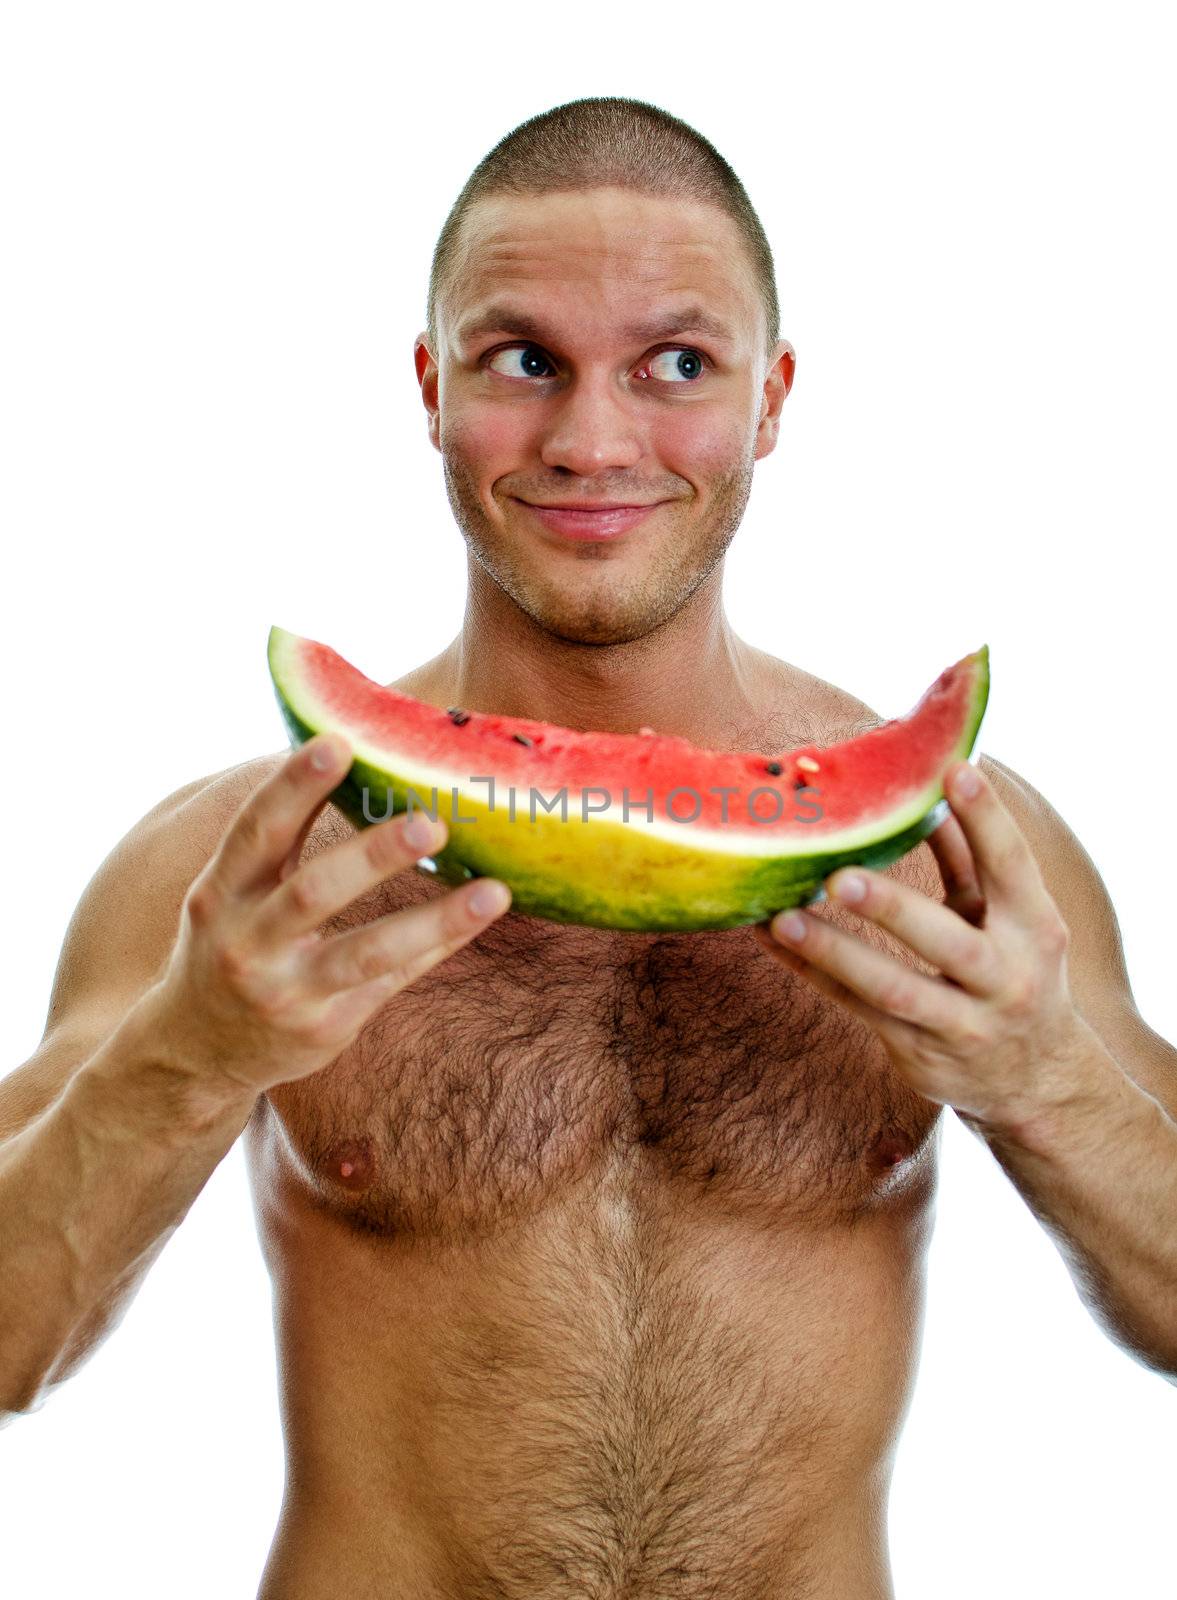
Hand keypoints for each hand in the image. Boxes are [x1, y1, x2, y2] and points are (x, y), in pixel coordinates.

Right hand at [148, 732, 510, 1095]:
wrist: (196, 1051)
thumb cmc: (229, 944)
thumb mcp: (230, 892)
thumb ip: (278, 837)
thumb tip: (344, 753)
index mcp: (221, 894)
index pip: (257, 831)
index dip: (294, 786)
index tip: (339, 742)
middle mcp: (248, 943)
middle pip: (314, 893)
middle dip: (374, 856)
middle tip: (432, 823)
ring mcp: (287, 992)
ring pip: (366, 952)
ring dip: (433, 921)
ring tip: (492, 892)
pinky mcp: (325, 1028)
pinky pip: (392, 982)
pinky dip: (437, 947)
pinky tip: (478, 918)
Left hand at [752, 760, 1088, 1126]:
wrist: (1036, 1080)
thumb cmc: (1013, 969)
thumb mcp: (1010, 916)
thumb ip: (972, 856)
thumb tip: (929, 786)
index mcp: (1036, 929)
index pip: (1013, 867)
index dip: (987, 819)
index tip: (952, 770)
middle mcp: (1005, 980)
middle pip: (948, 944)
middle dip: (893, 910)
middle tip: (838, 878)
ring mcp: (962, 1025)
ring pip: (892, 989)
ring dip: (834, 953)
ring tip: (783, 919)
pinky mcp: (917, 1053)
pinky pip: (855, 1008)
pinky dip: (811, 972)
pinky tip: (773, 939)